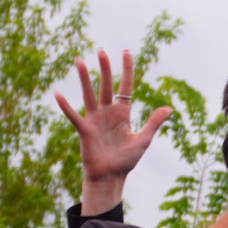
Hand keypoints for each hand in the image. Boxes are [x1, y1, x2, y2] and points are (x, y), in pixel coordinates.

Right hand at [55, 49, 171, 214]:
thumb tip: (169, 108)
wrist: (110, 177)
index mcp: (123, 113)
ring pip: (89, 94)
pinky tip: (57, 94)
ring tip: (79, 61)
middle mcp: (107, 112)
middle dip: (105, 68)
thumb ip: (154, 123)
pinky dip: (66, 106)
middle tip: (101, 50)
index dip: (127, 70)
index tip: (126, 52)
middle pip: (107, 85)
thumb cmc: (125, 160)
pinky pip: (73, 115)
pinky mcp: (84, 130)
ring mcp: (95, 119)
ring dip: (84, 78)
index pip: (126, 87)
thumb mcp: (143, 140)